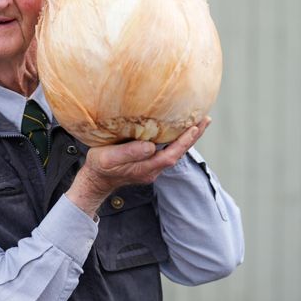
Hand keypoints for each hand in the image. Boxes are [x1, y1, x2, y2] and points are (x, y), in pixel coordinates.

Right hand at [66, 117, 210, 217]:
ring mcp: (151, 167)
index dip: (184, 142)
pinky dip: (176, 140)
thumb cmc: (99, 167)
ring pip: (174, 151)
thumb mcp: (108, 158)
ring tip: (198, 121)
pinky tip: (179, 130)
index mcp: (145, 168)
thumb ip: (129, 153)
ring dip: (186, 138)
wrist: (95, 181)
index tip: (195, 128)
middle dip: (192, 137)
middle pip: (178, 153)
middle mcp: (152, 169)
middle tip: (205, 119)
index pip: (171, 155)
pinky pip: (166, 151)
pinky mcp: (147, 163)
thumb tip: (150, 146)